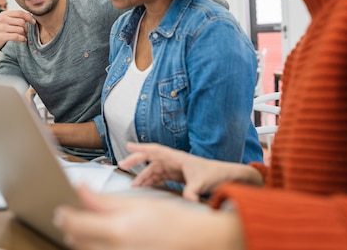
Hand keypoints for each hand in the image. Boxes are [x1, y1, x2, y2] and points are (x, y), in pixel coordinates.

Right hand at [0, 10, 35, 67]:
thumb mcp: (3, 22)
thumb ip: (13, 18)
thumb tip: (28, 15)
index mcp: (4, 14)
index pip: (20, 13)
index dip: (29, 17)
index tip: (33, 22)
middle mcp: (2, 20)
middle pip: (22, 21)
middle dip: (26, 28)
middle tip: (26, 32)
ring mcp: (1, 28)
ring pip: (20, 29)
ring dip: (24, 34)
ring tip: (23, 37)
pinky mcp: (1, 36)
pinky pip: (17, 36)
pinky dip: (22, 39)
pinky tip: (23, 40)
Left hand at [54, 184, 243, 249]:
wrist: (195, 241)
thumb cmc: (170, 220)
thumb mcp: (137, 203)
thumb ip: (103, 200)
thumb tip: (79, 190)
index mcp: (120, 229)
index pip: (75, 224)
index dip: (64, 214)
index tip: (61, 208)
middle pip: (76, 242)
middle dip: (71, 228)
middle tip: (74, 216)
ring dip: (83, 240)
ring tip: (91, 228)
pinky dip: (97, 248)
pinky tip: (104, 240)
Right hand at [119, 143, 262, 200]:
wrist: (225, 176)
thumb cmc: (214, 173)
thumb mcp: (201, 183)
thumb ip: (192, 191)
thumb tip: (187, 201)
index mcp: (177, 157)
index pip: (156, 150)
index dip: (141, 148)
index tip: (128, 145)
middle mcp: (174, 160)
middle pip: (151, 158)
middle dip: (136, 161)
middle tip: (122, 165)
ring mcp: (175, 167)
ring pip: (154, 169)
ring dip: (143, 176)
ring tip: (133, 186)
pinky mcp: (177, 174)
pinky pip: (160, 176)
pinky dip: (151, 181)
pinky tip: (145, 187)